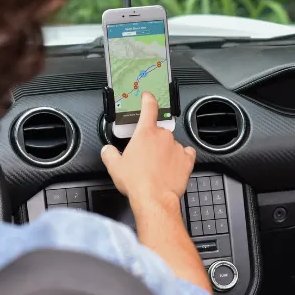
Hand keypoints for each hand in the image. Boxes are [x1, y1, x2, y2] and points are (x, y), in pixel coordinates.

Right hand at [100, 92, 195, 218]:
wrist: (154, 198)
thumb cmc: (136, 182)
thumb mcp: (114, 167)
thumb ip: (109, 153)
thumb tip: (107, 150)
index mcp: (145, 133)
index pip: (148, 108)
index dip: (148, 99)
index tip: (148, 96)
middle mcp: (163, 136)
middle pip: (158, 132)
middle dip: (152, 142)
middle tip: (145, 157)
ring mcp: (177, 147)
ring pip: (171, 144)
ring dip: (165, 151)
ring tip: (158, 167)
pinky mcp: (187, 159)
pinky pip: (185, 153)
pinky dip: (180, 158)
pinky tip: (173, 167)